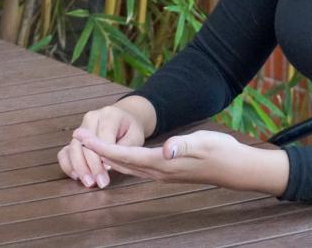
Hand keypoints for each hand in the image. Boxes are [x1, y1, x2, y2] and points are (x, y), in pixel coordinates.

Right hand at [57, 100, 149, 188]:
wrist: (124, 118)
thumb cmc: (131, 129)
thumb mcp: (135, 136)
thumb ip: (123, 149)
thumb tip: (106, 166)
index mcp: (108, 115)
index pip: (101, 139)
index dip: (102, 160)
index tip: (105, 176)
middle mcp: (91, 118)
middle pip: (84, 144)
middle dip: (90, 167)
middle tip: (98, 183)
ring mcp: (80, 127)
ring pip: (72, 149)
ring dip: (78, 168)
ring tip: (88, 183)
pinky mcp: (75, 138)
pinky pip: (64, 152)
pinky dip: (68, 165)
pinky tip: (77, 176)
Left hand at [71, 128, 289, 195]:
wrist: (235, 168)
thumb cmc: (220, 151)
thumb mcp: (204, 142)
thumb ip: (183, 145)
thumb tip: (165, 149)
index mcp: (162, 163)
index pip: (125, 154)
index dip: (101, 146)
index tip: (82, 137)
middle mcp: (158, 171)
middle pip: (119, 162)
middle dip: (96, 151)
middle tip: (76, 137)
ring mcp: (161, 173)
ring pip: (126, 167)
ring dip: (106, 156)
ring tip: (89, 145)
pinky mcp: (166, 171)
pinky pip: (135, 168)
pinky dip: (120, 160)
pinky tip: (117, 157)